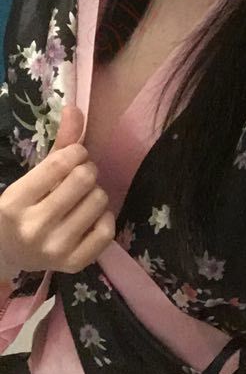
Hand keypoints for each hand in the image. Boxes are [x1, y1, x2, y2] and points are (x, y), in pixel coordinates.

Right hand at [0, 105, 115, 275]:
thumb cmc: (22, 208)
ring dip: (95, 192)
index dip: (76, 152)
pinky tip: (89, 216)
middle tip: (79, 177)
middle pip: (85, 179)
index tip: (75, 156)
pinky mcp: (74, 264)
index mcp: (14, 202)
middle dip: (87, 170)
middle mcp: (34, 228)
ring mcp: (55, 250)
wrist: (8, 255)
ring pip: (99, 200)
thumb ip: (58, 144)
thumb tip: (76, 109)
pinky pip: (108, 228)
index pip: (61, 163)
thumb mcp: (31, 176)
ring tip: (82, 198)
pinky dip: (104, 216)